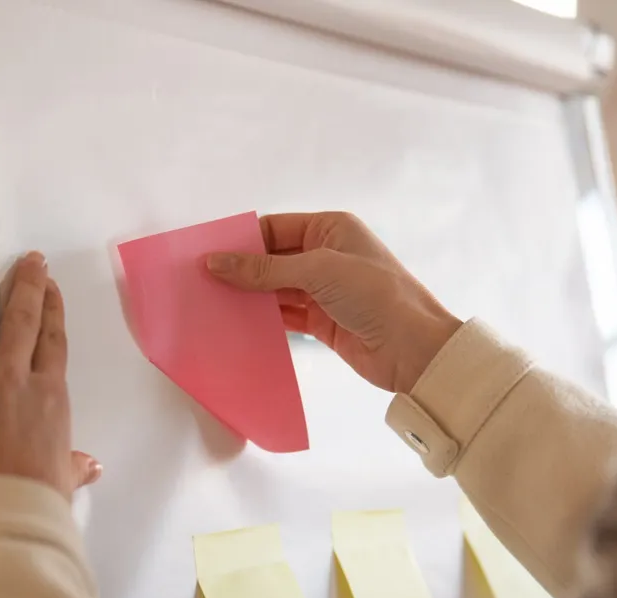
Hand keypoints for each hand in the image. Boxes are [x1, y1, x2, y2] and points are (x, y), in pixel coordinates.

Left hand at [0, 211, 100, 501]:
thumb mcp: (60, 482)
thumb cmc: (31, 505)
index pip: (51, 340)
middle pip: (18, 315)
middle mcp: (11, 376)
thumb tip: (88, 466)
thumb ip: (72, 466)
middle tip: (25, 256)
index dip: (50, 308)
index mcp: (48, 396)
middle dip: (23, 279)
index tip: (48, 287)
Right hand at [207, 212, 460, 393]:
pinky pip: (285, 315)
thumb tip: (217, 262)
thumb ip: (265, 270)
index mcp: (331, 229)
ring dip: (249, 297)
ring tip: (212, 304)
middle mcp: (326, 255)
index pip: (274, 229)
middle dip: (241, 271)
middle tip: (202, 282)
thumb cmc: (376, 296)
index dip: (242, 242)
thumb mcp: (318, 272)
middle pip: (272, 260)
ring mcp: (324, 290)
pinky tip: (238, 324)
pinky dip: (263, 319)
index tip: (208, 256)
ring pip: (276, 289)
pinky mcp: (322, 321)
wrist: (414, 350)